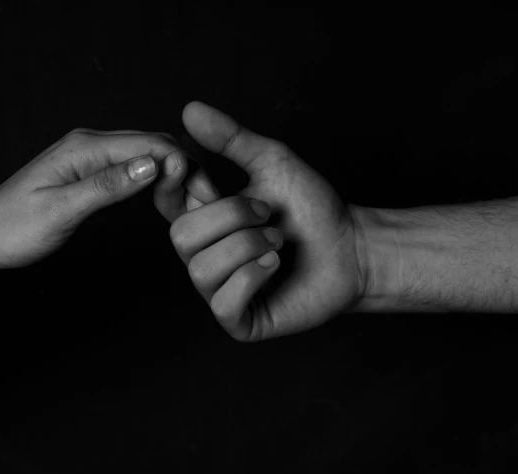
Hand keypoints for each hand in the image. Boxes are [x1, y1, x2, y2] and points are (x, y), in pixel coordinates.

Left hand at [0, 129, 192, 269]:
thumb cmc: (13, 227)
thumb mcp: (61, 211)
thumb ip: (107, 186)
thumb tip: (153, 165)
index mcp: (84, 148)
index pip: (149, 144)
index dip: (181, 167)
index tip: (198, 200)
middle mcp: (89, 144)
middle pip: (153, 145)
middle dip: (184, 171)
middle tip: (203, 207)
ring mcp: (90, 156)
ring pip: (146, 156)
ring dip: (172, 177)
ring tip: (189, 208)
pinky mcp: (90, 172)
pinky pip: (132, 169)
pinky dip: (155, 182)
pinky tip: (165, 202)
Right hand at [154, 102, 365, 341]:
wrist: (353, 249)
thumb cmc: (312, 209)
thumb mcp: (271, 163)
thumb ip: (231, 139)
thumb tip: (189, 109)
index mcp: (205, 220)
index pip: (164, 203)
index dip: (168, 185)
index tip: (185, 163)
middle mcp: (204, 256)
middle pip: (181, 237)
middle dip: (230, 218)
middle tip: (267, 214)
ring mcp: (218, 290)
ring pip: (201, 269)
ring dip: (248, 246)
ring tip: (278, 242)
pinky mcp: (238, 319)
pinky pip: (223, 300)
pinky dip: (253, 276)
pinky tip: (276, 266)